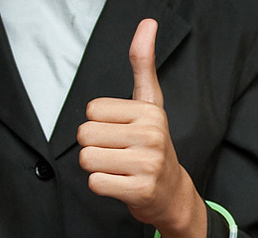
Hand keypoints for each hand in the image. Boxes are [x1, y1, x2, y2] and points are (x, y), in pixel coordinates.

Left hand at [77, 19, 205, 237]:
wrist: (172, 193)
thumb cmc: (153, 146)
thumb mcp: (150, 103)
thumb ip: (143, 64)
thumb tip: (147, 23)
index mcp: (149, 112)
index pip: (91, 110)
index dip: (99, 124)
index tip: (121, 133)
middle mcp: (151, 136)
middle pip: (85, 135)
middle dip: (94, 147)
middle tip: (117, 153)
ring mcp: (147, 164)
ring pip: (87, 159)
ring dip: (97, 167)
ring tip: (119, 168)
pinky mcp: (140, 190)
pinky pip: (96, 183)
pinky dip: (103, 186)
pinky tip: (122, 183)